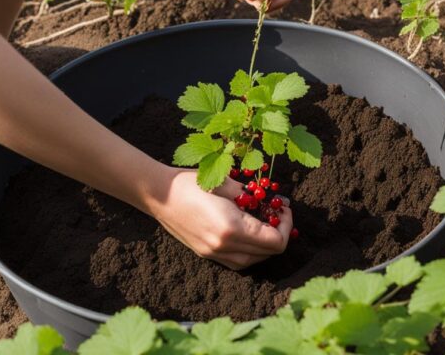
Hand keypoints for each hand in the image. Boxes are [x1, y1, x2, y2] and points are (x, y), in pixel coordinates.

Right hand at [150, 168, 293, 269]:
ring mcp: (214, 254)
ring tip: (263, 221)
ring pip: (254, 261)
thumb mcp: (227, 183)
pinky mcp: (207, 255)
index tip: (284, 208)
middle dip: (279, 233)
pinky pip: (238, 261)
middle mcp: (224, 247)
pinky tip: (248, 231)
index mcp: (232, 228)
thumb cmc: (191, 183)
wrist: (158, 195)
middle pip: (268, 254)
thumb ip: (253, 195)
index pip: (275, 241)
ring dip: (265, 244)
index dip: (286, 225)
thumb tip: (274, 201)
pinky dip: (250, 250)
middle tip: (277, 212)